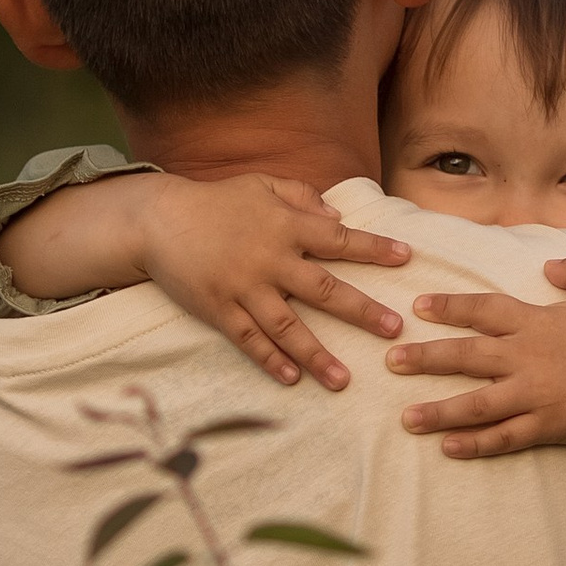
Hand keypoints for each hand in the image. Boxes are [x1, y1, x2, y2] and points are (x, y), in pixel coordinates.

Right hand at [138, 174, 409, 391]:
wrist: (158, 219)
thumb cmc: (216, 200)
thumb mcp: (261, 184)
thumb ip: (301, 196)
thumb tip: (338, 218)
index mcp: (285, 224)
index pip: (338, 239)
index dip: (373, 248)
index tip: (406, 258)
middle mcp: (270, 258)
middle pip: (323, 289)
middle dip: (361, 311)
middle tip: (393, 331)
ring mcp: (243, 287)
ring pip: (287, 326)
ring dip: (317, 354)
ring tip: (343, 380)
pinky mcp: (218, 309)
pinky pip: (248, 339)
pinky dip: (269, 360)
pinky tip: (291, 379)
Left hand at [381, 251, 565, 458]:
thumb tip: (549, 264)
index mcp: (536, 323)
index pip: (485, 310)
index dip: (450, 307)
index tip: (419, 307)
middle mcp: (527, 357)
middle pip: (467, 356)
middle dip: (427, 358)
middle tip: (392, 361)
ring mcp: (534, 394)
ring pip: (477, 404)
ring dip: (440, 411)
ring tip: (407, 418)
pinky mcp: (546, 425)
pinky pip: (504, 437)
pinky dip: (476, 444)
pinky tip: (448, 448)